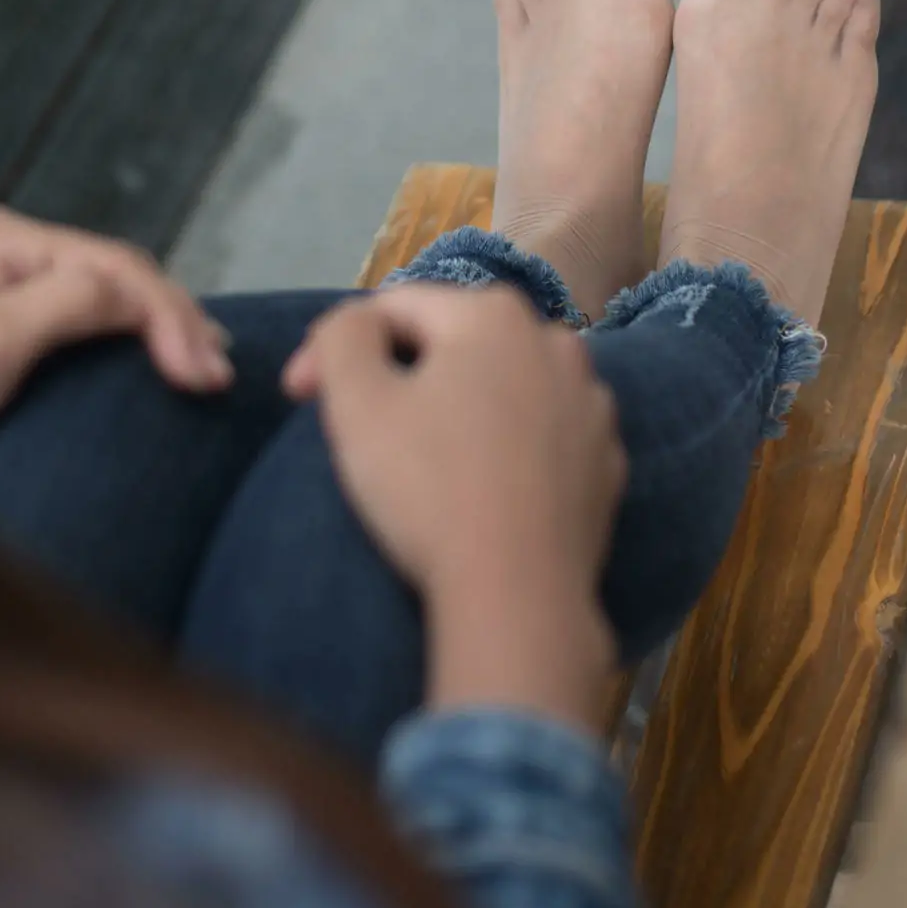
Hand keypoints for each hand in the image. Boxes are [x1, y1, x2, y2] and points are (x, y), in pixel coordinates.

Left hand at [0, 203, 231, 475]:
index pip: (115, 264)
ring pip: (108, 301)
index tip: (205, 379)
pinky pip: (86, 328)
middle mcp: (5, 251)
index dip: (169, 314)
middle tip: (219, 381)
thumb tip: (145, 297)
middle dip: (174, 320)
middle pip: (118, 276)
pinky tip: (157, 368)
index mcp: (0, 236)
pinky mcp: (1, 337)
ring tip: (204, 374)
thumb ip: (71, 300)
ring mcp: (3, 292)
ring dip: (159, 333)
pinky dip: (130, 346)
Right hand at [282, 284, 626, 731]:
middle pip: (454, 346)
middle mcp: (556, 344)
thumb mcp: (358, 402)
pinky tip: (480, 491)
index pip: (394, 310)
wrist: (518, 597)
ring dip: (458, 411)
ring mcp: (591, 406)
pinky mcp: (607, 466)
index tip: (299, 396)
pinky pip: (541, 440)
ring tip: (422, 461)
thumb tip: (355, 325)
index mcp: (494, 314)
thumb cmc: (429, 489)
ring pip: (503, 390)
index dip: (336, 348)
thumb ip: (343, 336)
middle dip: (402, 376)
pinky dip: (506, 452)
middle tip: (359, 430)